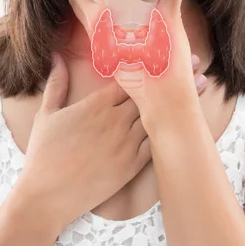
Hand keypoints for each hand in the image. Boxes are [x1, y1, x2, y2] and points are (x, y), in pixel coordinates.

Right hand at [19, 52, 206, 227]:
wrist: (47, 196)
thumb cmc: (43, 154)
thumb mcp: (46, 114)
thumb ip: (56, 83)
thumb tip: (56, 55)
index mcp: (95, 105)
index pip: (128, 77)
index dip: (147, 62)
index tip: (165, 50)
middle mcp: (115, 121)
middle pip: (150, 93)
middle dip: (170, 77)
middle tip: (193, 61)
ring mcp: (125, 144)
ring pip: (158, 116)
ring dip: (179, 102)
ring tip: (200, 85)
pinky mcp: (131, 166)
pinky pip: (157, 144)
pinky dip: (172, 131)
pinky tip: (187, 121)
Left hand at [51, 0, 198, 125]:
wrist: (160, 94)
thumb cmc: (166, 54)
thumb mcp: (170, 15)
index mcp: (110, 7)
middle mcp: (97, 20)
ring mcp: (97, 37)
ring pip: (77, 6)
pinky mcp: (101, 50)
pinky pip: (86, 21)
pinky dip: (84, 6)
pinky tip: (94, 4)